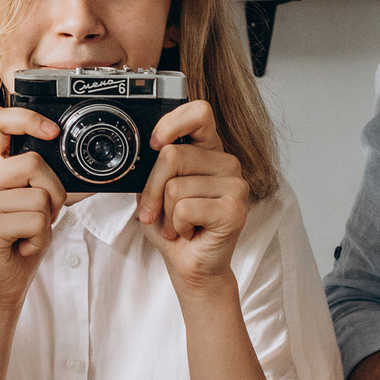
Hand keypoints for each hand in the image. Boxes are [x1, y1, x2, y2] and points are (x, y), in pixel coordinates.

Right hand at [0, 106, 66, 304]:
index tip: (52, 131)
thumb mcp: (29, 200)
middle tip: (38, 217)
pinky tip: (22, 246)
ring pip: (38, 197)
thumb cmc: (19, 240)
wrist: (0, 284)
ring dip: (45, 221)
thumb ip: (36, 175)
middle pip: (33, 163)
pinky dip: (40, 238)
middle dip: (52, 193)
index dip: (26, 118)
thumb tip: (66, 153)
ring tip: (25, 234)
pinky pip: (35, 221)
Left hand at [135, 100, 249, 286]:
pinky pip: (185, 207)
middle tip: (159, 213)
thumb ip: (153, 165)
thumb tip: (144, 150)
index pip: (199, 112)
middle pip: (172, 155)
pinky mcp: (235, 209)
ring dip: (166, 214)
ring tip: (180, 225)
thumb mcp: (155, 190)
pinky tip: (191, 232)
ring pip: (175, 186)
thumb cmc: (174, 228)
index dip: (172, 123)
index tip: (154, 143)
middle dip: (153, 190)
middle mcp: (227, 163)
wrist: (192, 267)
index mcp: (209, 151)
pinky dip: (177, 225)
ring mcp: (236, 185)